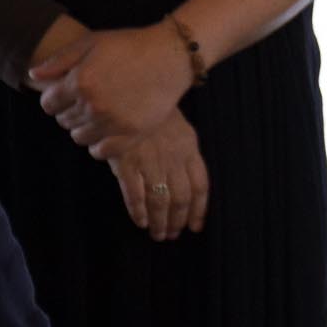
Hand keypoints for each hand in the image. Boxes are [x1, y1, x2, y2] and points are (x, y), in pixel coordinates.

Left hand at [31, 23, 192, 147]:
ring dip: (83, 128)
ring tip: (97, 115)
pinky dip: (99, 145)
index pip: (48, 105)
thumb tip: (33, 74)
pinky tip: (106, 132)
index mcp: (79, 82)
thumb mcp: (92, 42)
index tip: (67, 94)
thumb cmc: (130, 45)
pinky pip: (101, 152)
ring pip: (80, 137)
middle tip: (86, 102)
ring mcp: (112, 122)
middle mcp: (93, 105)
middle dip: (69, 112)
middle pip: (64, 121)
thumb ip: (60, 60)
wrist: (170, 56)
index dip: (54, 99)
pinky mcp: (131, 135)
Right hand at [92, 112, 208, 240]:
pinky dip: (138, 211)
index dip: (199, 210)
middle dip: (177, 220)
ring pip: (160, 200)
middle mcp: (173, 156)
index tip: (195, 226)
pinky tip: (140, 221)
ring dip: (160, 221)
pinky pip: (135, 193)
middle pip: (181, 198)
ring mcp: (150, 159)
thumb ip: (186, 157)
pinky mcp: (126, 160)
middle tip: (171, 235)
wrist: (129, 92)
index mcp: (189, 148)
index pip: (200, 186)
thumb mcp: (181, 131)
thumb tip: (191, 187)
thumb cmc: (155, 115)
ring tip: (157, 234)